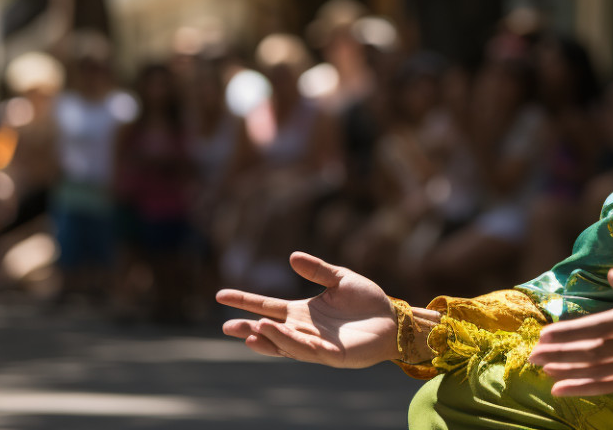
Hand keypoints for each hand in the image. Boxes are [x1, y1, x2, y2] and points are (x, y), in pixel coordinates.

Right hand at [217, 251, 395, 368]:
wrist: (392, 320)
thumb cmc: (366, 301)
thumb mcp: (340, 278)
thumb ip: (318, 270)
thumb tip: (292, 256)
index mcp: (301, 312)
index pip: (267, 306)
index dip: (245, 301)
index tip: (220, 296)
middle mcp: (304, 330)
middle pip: (270, 330)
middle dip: (249, 329)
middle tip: (226, 328)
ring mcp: (316, 344)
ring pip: (287, 343)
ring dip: (271, 337)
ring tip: (254, 328)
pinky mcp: (333, 355)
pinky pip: (311, 351)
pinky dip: (296, 345)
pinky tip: (285, 337)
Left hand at [528, 266, 612, 396]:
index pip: (596, 327)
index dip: (569, 333)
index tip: (545, 335)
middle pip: (591, 352)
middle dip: (560, 354)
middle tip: (533, 355)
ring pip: (597, 371)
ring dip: (568, 372)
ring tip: (543, 370)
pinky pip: (610, 386)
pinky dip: (584, 389)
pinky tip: (562, 389)